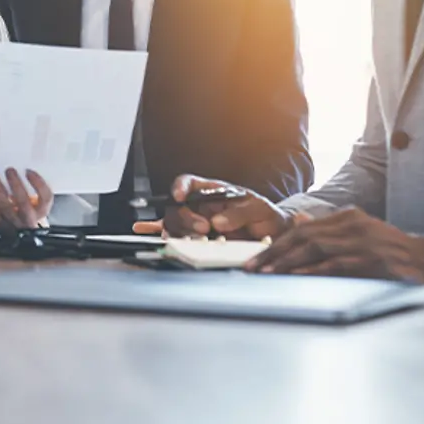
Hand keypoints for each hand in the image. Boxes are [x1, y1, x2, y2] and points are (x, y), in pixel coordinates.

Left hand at [0, 169, 52, 229]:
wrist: (15, 226)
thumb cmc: (25, 206)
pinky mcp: (0, 225)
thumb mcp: (33, 199)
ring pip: (6, 207)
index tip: (28, 171)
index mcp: (42, 210)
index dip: (38, 184)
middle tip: (9, 170)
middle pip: (24, 202)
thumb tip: (19, 166)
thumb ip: (30, 187)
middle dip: (15, 184)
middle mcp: (30, 219)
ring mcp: (15, 224)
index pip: (46, 197)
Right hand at [132, 175, 287, 239]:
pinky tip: (149, 232)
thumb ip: (239, 213)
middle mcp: (200, 206)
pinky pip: (176, 236)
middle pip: (177, 207)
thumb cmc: (265, 216)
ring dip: (183, 232)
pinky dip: (162, 235)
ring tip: (201, 240)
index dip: (181, 187)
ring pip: (174, 224)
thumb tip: (218, 221)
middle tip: (205, 228)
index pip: (189, 182)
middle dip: (187, 218)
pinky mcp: (198, 241)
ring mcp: (197, 223)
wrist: (274, 235)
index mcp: (212, 191)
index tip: (179, 196)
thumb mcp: (258, 209)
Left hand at [242, 207, 423, 294]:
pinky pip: (337, 266)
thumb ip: (328, 230)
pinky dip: (313, 272)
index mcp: (348, 218)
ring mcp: (365, 242)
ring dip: (286, 263)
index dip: (275, 244)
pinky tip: (296, 279)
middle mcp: (354, 226)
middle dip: (273, 254)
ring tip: (265, 274)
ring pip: (315, 250)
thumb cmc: (393, 254)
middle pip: (303, 237)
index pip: (302, 229)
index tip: (254, 259)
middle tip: (250, 269)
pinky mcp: (374, 261)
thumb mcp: (360, 235)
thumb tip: (297, 222)